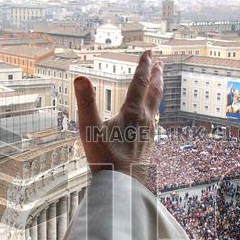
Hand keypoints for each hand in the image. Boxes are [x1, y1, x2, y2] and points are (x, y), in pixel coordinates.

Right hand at [74, 50, 161, 188]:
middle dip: (156, 75)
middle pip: (154, 92)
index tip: (149, 53)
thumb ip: (85, 102)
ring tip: (157, 83)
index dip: (144, 66)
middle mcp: (145, 120)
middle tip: (159, 62)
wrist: (123, 187)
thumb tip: (80, 78)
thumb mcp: (90, 129)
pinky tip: (150, 116)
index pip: (140, 83)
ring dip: (156, 90)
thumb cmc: (105, 159)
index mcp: (132, 113)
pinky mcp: (148, 145)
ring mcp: (149, 133)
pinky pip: (154, 120)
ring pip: (156, 106)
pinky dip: (153, 109)